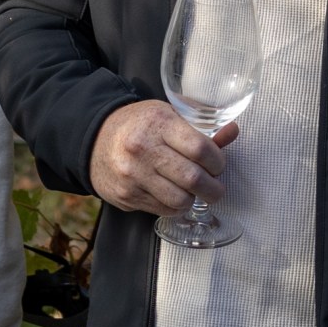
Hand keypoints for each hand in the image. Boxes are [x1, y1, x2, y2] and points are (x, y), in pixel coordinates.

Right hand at [89, 100, 240, 216]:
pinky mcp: (126, 196)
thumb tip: (233, 132)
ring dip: (194, 199)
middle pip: (193, 178)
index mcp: (158, 123)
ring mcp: (133, 175)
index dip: (217, 161)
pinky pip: (163, 210)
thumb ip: (202, 128)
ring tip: (195, 192)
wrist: (95, 138)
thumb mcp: (168, 116)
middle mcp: (143, 149)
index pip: (200, 148)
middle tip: (216, 188)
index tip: (218, 164)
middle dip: (213, 188)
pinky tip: (175, 195)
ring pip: (180, 200)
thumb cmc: (139, 125)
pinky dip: (176, 206)